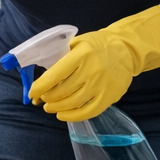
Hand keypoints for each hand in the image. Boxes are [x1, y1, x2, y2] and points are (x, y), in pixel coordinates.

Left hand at [30, 1, 159, 121]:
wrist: (127, 49)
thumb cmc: (98, 45)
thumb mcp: (78, 43)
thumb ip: (62, 56)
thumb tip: (43, 77)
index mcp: (81, 55)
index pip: (55, 75)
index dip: (40, 87)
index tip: (32, 93)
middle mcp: (91, 71)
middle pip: (62, 91)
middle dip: (47, 97)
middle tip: (42, 99)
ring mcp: (102, 85)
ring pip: (73, 103)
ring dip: (57, 107)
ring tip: (50, 106)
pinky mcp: (110, 97)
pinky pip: (88, 112)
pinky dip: (72, 116)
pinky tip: (63, 115)